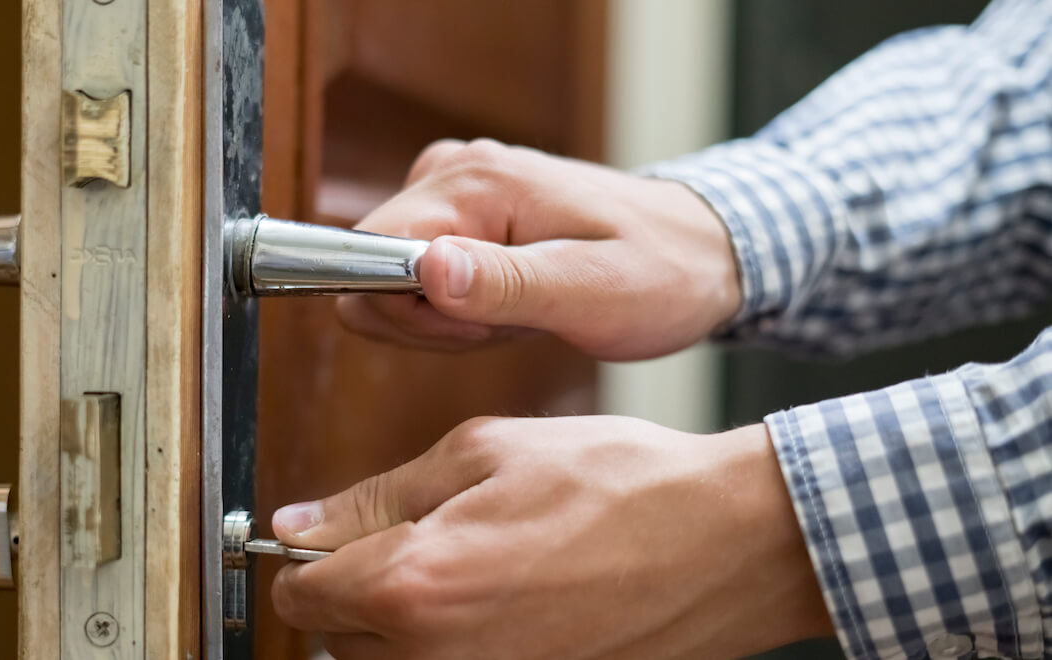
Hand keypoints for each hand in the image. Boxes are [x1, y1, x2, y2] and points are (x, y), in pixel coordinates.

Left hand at [269, 416, 831, 659]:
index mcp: (415, 583)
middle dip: (355, 585)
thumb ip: (376, 496)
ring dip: (402, 617)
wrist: (726, 544)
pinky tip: (503, 594)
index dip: (306, 558)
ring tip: (470, 562)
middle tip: (417, 534)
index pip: (300, 595)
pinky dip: (453, 639)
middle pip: (337, 638)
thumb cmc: (619, 487)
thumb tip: (299, 523)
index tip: (327, 535)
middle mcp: (437, 658)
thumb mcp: (482, 453)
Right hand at [337, 139, 739, 359]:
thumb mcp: (590, 293)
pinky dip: (463, 308)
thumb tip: (425, 272)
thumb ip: (503, 284)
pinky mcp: (461, 212)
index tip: (482, 327)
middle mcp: (451, 172)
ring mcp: (453, 189)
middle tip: (511, 324)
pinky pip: (421, 278)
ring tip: (523, 312)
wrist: (703, 252)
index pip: (370, 253)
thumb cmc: (660, 273)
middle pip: (374, 270)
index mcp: (474, 183)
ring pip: (394, 281)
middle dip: (437, 320)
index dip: (413, 313)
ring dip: (453, 318)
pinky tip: (517, 305)